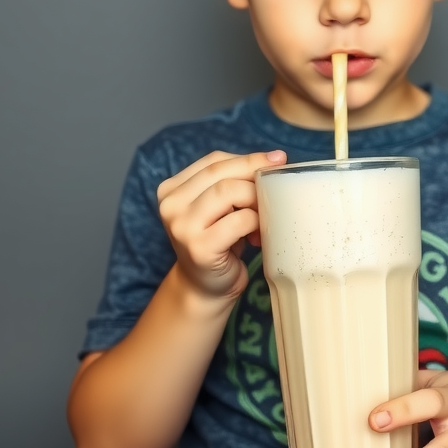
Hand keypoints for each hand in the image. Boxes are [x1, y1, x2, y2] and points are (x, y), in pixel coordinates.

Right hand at [156, 149, 285, 300]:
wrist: (206, 288)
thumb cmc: (220, 243)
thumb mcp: (220, 207)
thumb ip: (233, 182)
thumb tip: (275, 158)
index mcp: (172, 189)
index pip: (214, 161)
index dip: (248, 159)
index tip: (277, 160)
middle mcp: (171, 205)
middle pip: (221, 173)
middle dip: (255, 176)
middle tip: (276, 188)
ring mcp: (182, 227)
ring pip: (229, 192)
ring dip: (256, 199)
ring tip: (263, 215)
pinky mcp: (199, 247)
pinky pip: (239, 220)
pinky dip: (256, 222)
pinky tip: (257, 236)